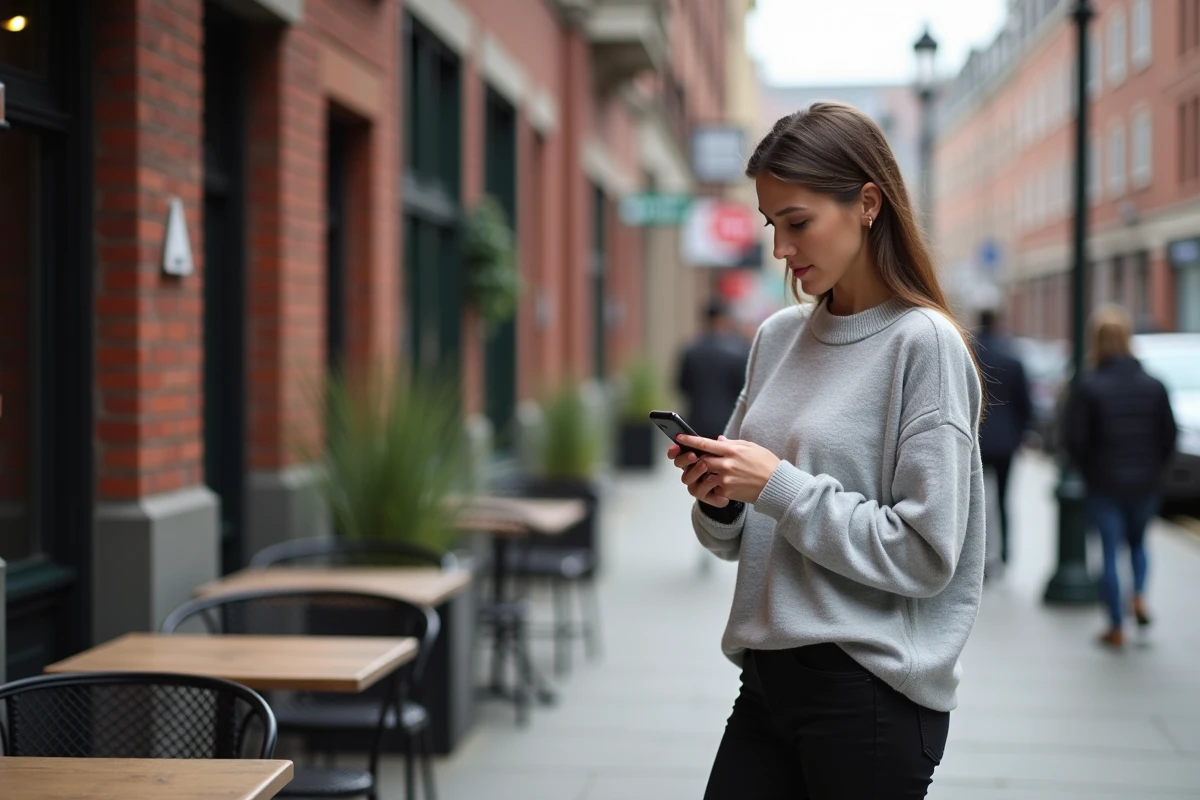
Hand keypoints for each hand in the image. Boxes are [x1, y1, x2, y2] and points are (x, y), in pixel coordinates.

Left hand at [667, 435, 781, 505]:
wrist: (777, 485)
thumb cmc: (765, 463)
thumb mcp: (751, 447)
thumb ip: (732, 443)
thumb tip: (717, 440)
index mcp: (732, 450)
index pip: (705, 444)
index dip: (690, 440)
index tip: (679, 437)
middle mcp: (727, 464)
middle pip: (701, 460)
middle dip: (695, 459)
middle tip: (694, 457)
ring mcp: (726, 479)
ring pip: (705, 474)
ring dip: (704, 472)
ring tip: (711, 471)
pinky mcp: (727, 492)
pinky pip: (713, 487)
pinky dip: (714, 484)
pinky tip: (722, 482)